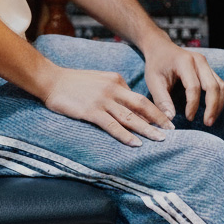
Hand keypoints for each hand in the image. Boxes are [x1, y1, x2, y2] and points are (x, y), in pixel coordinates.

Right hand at [41, 66, 174, 146]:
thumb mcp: (99, 80)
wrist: (51, 80)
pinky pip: (112, 125)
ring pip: (130, 117)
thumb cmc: (73, 82)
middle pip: (142, 105)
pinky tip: (136, 144)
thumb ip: (114, 90)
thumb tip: (128, 105)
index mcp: (116, 80)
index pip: (139, 97)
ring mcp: (102, 100)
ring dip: (147, 129)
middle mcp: (113, 89)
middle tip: (172, 130)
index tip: (165, 121)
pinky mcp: (91, 111)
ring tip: (160, 139)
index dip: (154, 110)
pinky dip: (126, 135)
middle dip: (158, 119)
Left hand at [144, 41, 223, 126]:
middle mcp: (198, 61)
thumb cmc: (156, 65)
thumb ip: (161, 99)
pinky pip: (219, 84)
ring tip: (211, 119)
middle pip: (213, 86)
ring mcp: (206, 64)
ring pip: (220, 85)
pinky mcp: (208, 68)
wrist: (160, 48)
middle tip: (208, 123)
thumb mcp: (153, 81)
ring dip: (218, 104)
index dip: (193, 105)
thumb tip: (170, 119)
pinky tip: (212, 110)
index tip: (188, 118)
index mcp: (184, 62)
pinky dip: (218, 98)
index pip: (194, 87)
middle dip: (212, 107)